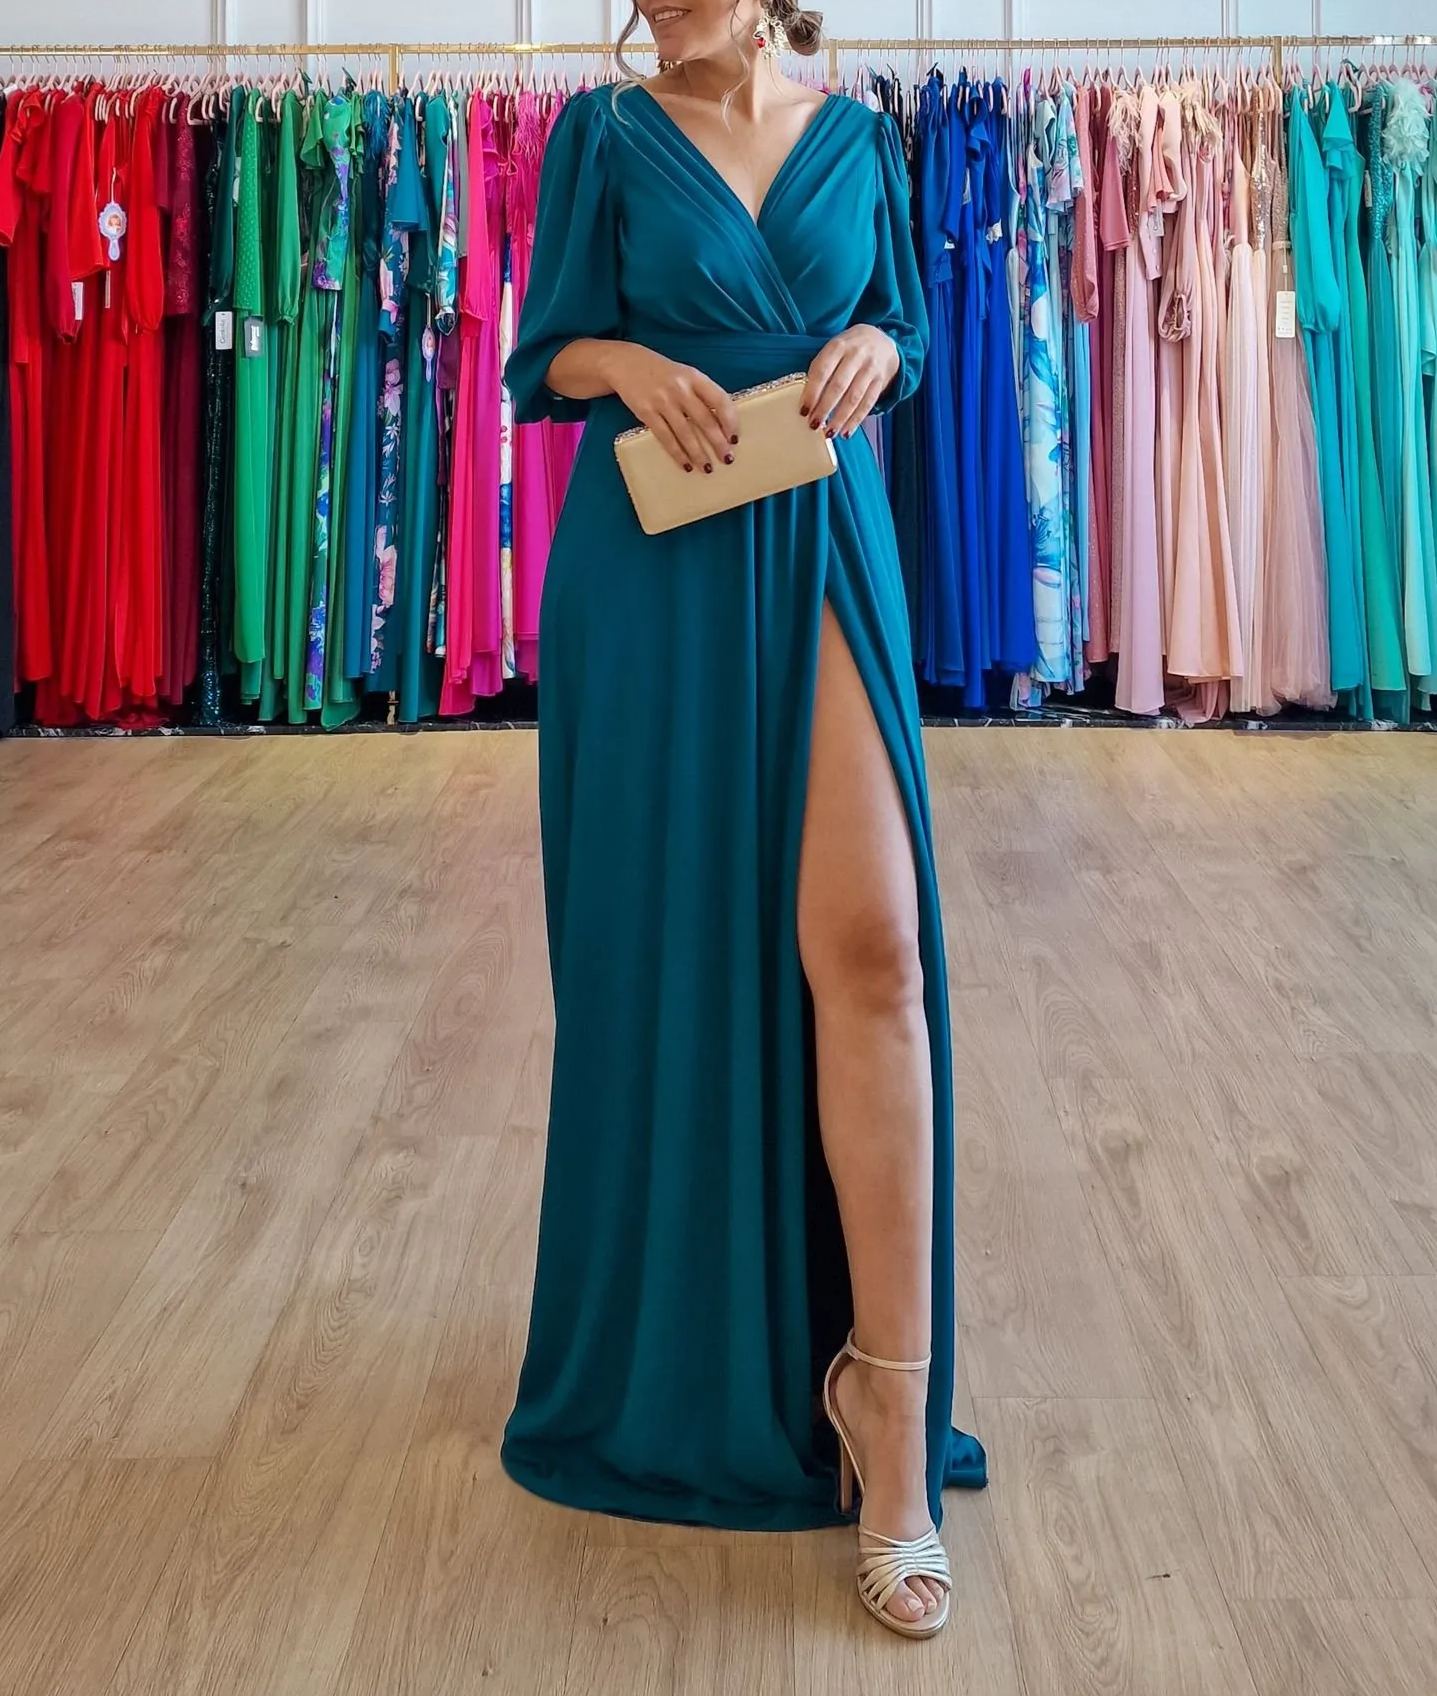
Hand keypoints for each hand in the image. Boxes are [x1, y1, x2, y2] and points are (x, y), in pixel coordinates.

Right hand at [603, 343, 739, 473]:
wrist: (626, 363)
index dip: (730, 421)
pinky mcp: (646, 412)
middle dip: (718, 443)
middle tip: (727, 459)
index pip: (720, 400)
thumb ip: (701, 393)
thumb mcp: (685, 375)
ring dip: (698, 453)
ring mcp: (662, 401)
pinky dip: (677, 453)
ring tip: (707, 468)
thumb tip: (721, 424)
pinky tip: (685, 464)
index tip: (735, 438)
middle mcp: (680, 388)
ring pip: (685, 433)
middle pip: (705, 420)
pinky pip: (665, 437)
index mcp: (694, 377)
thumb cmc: (662, 373)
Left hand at [800, 327, 899, 437]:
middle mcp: (856, 355)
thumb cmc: (848, 349)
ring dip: (840, 419)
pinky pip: (867, 403)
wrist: (881, 341)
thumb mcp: (834, 350)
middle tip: (813, 425)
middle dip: (824, 408)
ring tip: (829, 433)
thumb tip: (807, 400)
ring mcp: (870, 368)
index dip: (812, 393)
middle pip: (838, 386)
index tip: (803, 411)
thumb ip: (821, 369)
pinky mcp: (880, 381)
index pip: (822, 371)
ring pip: (854, 398)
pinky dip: (856, 420)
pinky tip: (846, 432)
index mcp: (838, 346)